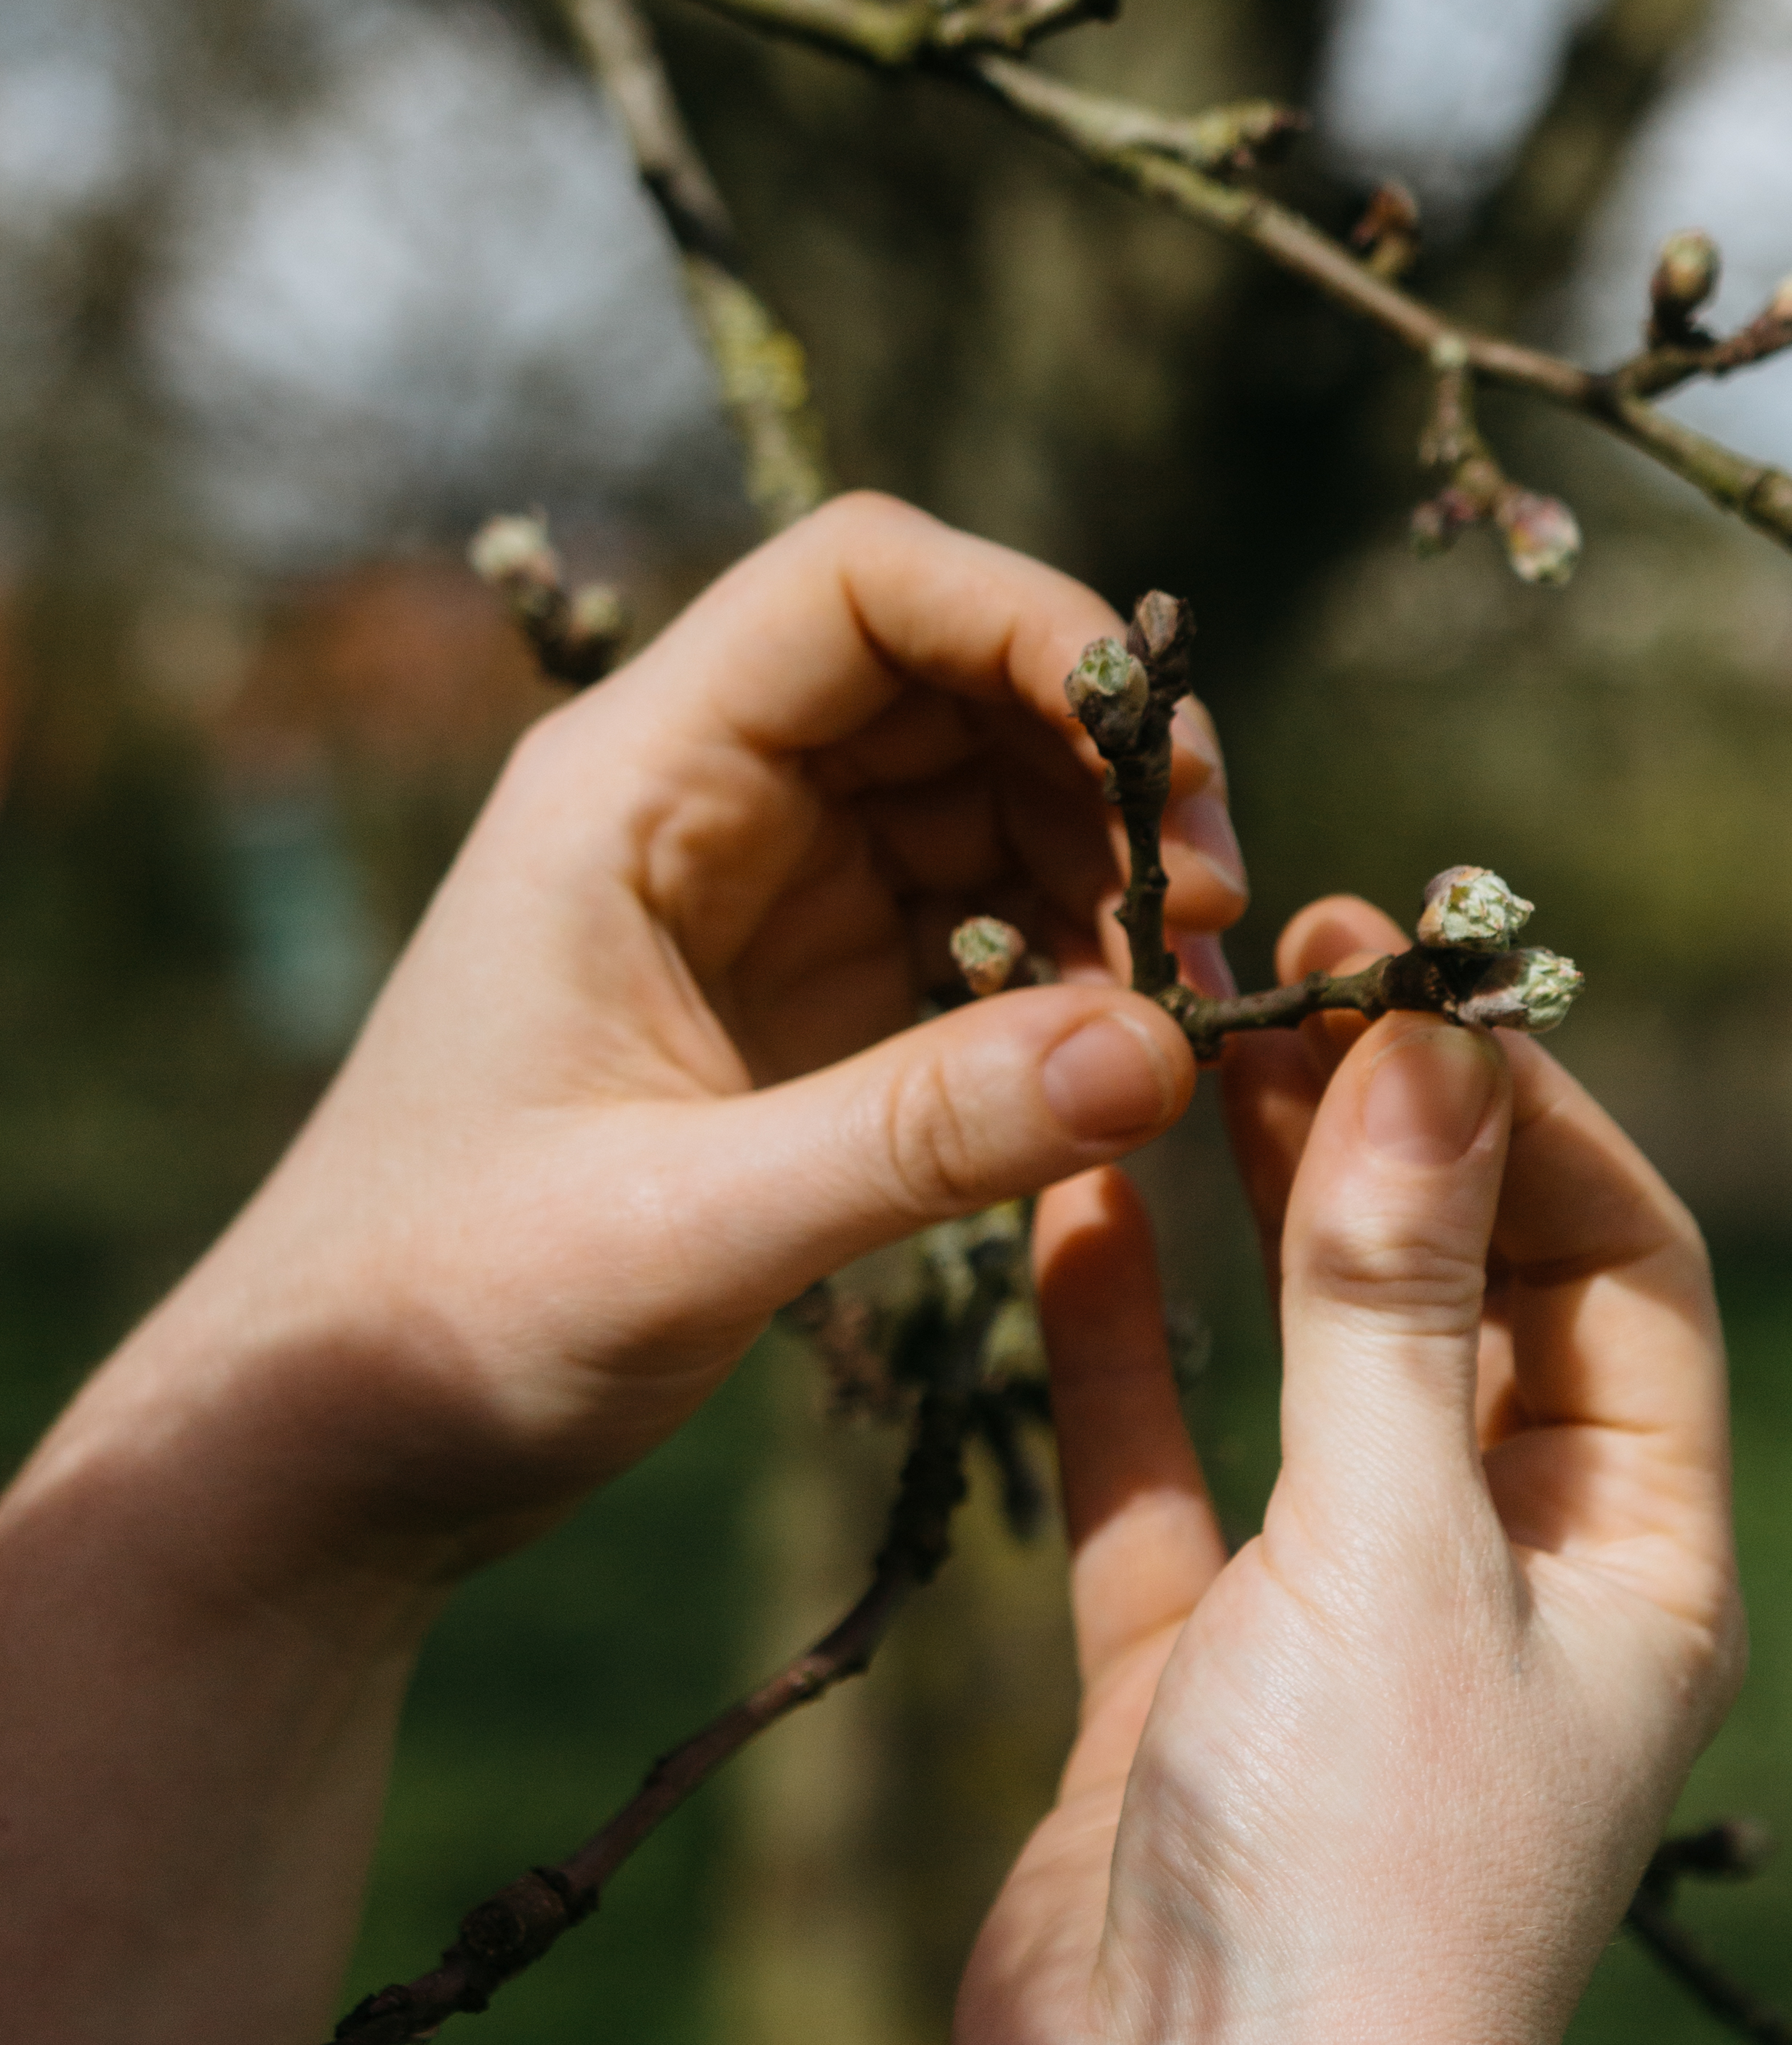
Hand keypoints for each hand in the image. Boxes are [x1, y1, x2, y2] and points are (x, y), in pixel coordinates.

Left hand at [92, 494, 1242, 1603]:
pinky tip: (1124, 1060)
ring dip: (1104, 870)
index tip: (1156, 753)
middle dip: (1101, 764)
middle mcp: (700, 810)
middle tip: (1208, 905)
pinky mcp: (802, 1007)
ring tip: (1184, 995)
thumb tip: (1160, 1050)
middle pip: (951, 682)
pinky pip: (977, 929)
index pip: (856, 590)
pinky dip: (1070, 973)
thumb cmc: (439, 1322)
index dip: (1024, 619)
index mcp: (628, 790)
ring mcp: (757, 905)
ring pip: (983, 804)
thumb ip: (921, 1138)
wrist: (331, 1455)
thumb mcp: (684, 1233)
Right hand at [921, 898, 1738, 2044]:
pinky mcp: (1188, 1687)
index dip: (1525, 1111)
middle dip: (1394, 1132)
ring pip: (1310, 1367)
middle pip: (1471, 1297)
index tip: (1410, 972)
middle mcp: (1509, 1587)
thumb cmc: (1357, 1878)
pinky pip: (1165, 1478)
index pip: (1621, 1270)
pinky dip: (1120, 1351)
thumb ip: (1392, 1303)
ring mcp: (1342, 1635)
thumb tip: (1430, 1056)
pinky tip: (1066, 1212)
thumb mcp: (1397, 1550)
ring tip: (1186, 1036)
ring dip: (1258, 1211)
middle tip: (1289, 962)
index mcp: (1638, 1565)